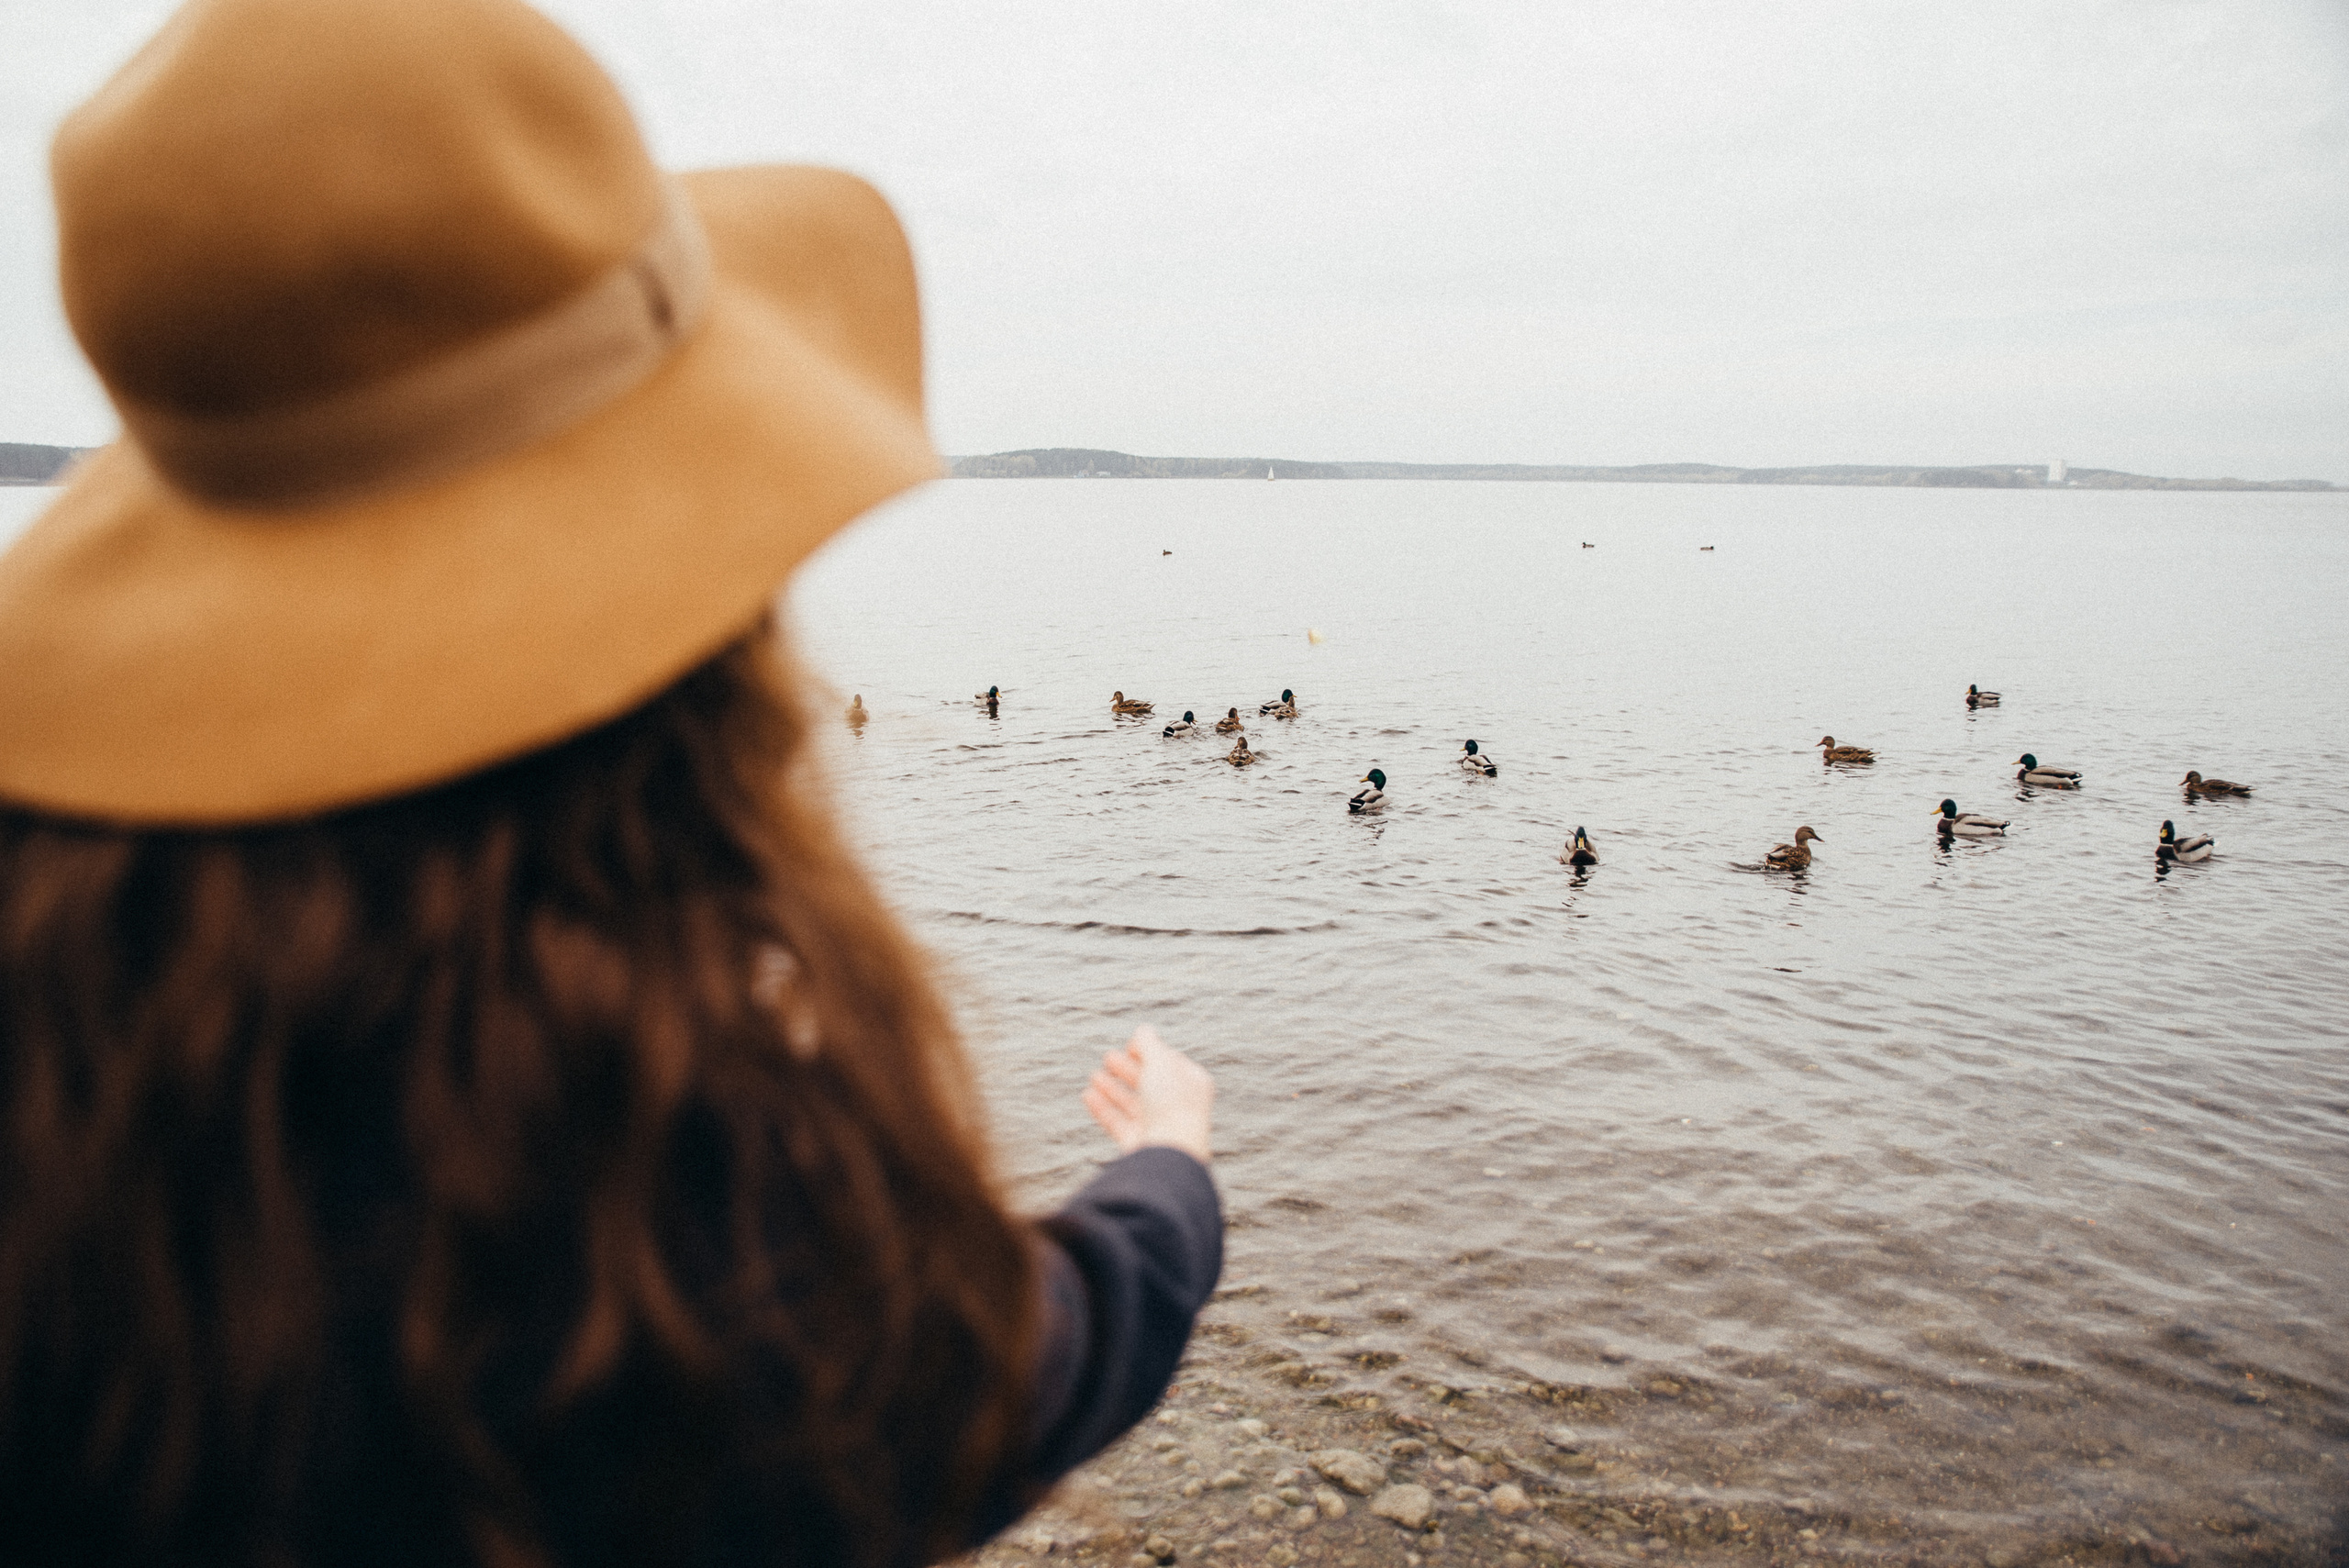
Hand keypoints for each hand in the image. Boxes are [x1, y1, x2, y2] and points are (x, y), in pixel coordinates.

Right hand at [1082, 1025, 1213, 1164]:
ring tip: (1094, 1076)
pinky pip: (1118, 1123)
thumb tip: (1143, 1029)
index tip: (1130, 1045)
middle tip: (1108, 1058)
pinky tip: (1087, 1095)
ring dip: (1112, 1088)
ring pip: (1132, 1104)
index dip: (1149, 1051)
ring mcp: (1157, 1127)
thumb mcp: (1160, 1062)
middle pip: (1149, 1083)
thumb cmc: (1171, 1103)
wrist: (1169, 1152)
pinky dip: (1103, 1108)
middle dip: (1127, 1069)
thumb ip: (1149, 1043)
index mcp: (1192, 1084)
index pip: (1169, 1063)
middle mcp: (1177, 1106)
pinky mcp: (1138, 1145)